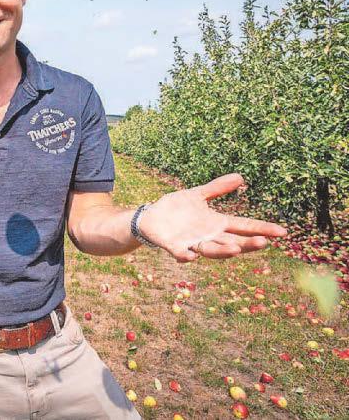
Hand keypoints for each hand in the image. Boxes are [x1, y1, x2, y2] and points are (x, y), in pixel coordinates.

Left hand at [138, 173, 287, 262]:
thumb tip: (241, 177)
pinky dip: (185, 255)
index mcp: (216, 223)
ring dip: (223, 251)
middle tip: (264, 242)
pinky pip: (181, 252)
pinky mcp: (173, 246)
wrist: (150, 217)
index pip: (243, 227)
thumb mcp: (197, 195)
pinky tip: (191, 255)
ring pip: (211, 250)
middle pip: (232, 242)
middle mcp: (208, 236)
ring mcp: (191, 242)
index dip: (262, 229)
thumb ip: (217, 188)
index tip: (282, 232)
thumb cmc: (176, 208)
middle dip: (247, 244)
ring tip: (236, 249)